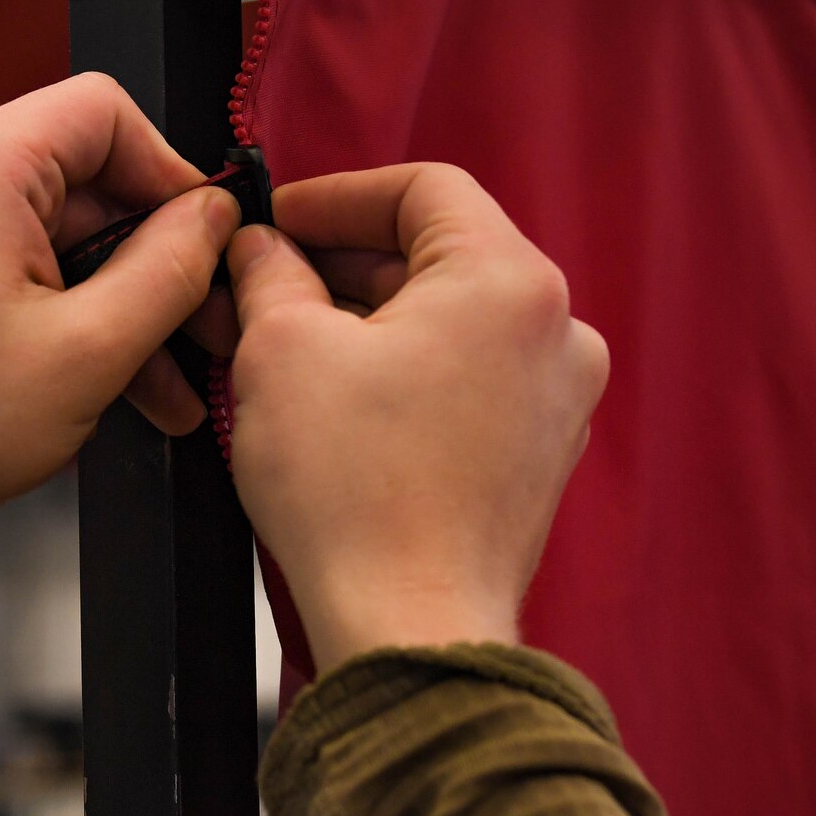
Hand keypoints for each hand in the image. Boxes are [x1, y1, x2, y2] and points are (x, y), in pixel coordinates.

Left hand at [0, 75, 240, 600]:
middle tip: (195, 333)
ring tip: (150, 384)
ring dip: (105, 299)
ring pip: (44, 229)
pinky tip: (86, 376)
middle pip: (79, 178)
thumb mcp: (87, 356)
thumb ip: (169, 271)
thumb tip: (211, 216)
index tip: (201, 238)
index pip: (104, 111)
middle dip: (147, 261)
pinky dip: (49, 307)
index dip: (170, 172)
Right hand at [225, 164, 608, 673]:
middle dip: (339, 267)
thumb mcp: (281, 350)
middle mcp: (555, 332)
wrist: (408, 627)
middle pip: (437, 256)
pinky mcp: (539, 458)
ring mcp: (557, 400)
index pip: (422, 188)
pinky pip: (464, 383)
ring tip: (282, 351)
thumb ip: (269, 273)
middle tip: (258, 288)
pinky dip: (402, 376)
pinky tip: (333, 404)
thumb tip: (260, 249)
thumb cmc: (353, 492)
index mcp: (508, 280)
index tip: (274, 222)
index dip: (334, 197)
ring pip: (447, 323)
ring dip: (365, 324)